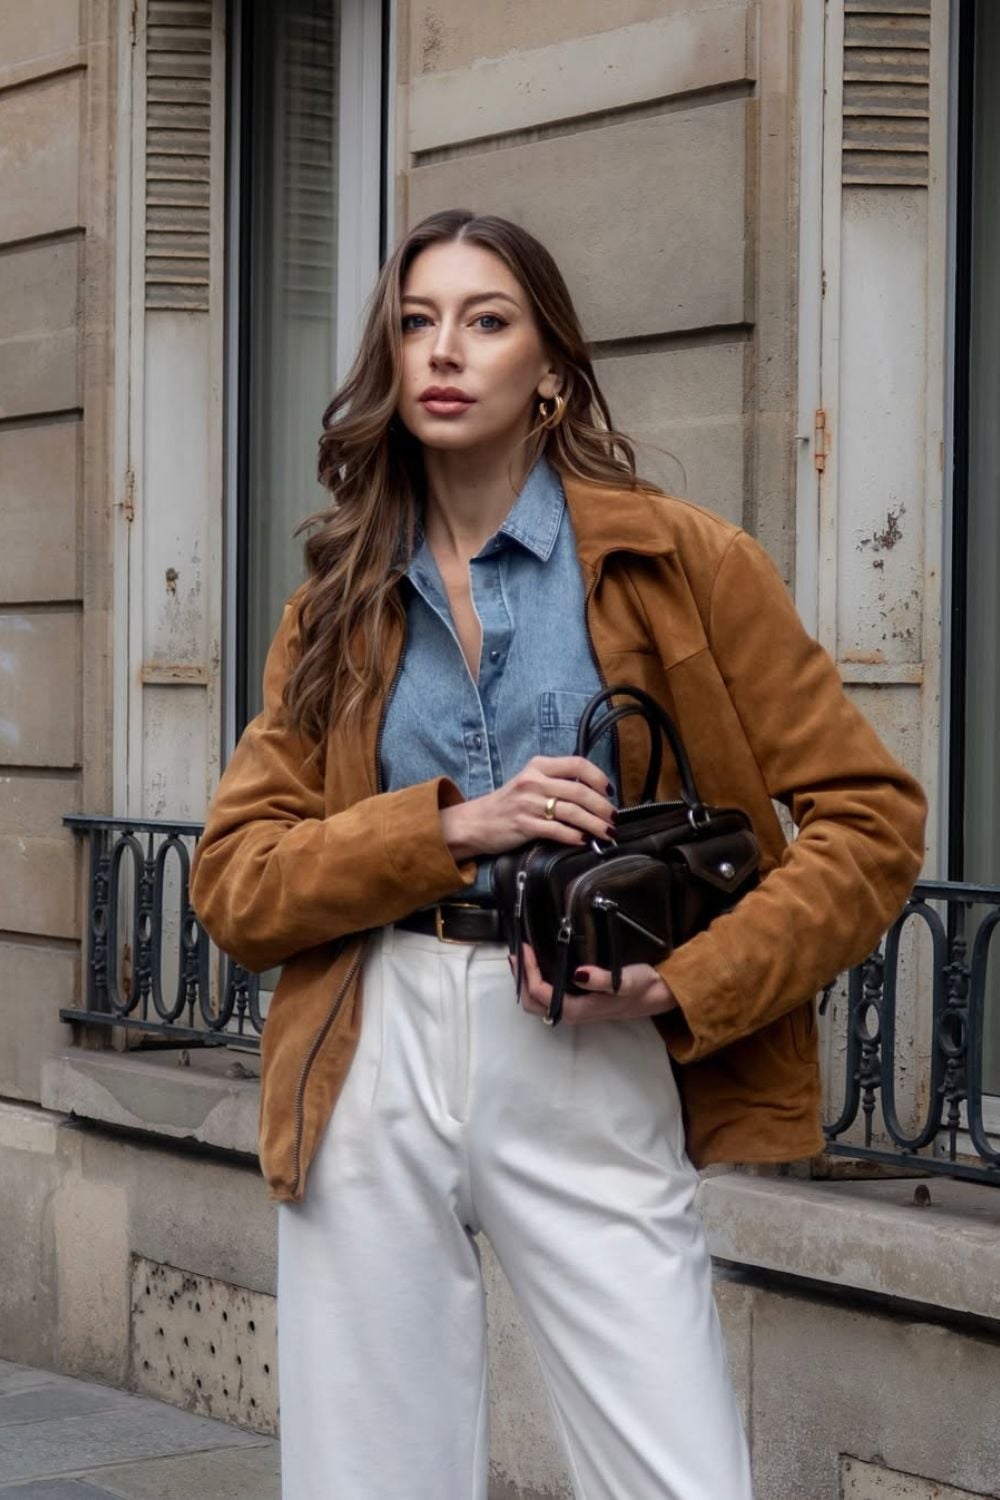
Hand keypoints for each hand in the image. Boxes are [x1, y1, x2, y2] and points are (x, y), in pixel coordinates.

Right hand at [440, 755, 616, 860]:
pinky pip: (557, 830)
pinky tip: (584, 841)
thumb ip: (557, 782)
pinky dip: (574, 836)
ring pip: (572, 812)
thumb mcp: (530, 782)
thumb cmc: (508, 803)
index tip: (610, 791)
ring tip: (607, 833)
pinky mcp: (524, 825)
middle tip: (614, 818)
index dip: (598, 777)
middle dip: (602, 807)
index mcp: (538, 766)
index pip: (577, 764)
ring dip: (595, 824)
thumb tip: (593, 793)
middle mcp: (534, 781)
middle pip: (579, 791)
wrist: (476, 822)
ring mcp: (528, 803)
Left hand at [512, 943, 678, 1023]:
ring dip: (526, 982)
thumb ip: (603, 980)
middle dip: (521, 979)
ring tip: (521, 958)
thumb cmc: (642, 986)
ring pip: (538, 1002)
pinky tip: (537, 966)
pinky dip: (535, 983)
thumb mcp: (626, 981)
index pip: (542, 993)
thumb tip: (579, 974)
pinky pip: (547, 997)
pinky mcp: (578, 1003)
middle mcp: (573, 1013)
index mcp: (579, 1009)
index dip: (529, 972)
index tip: (525, 949)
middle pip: (533, 1002)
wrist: (659, 996)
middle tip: (516, 952)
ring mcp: (574, 1009)